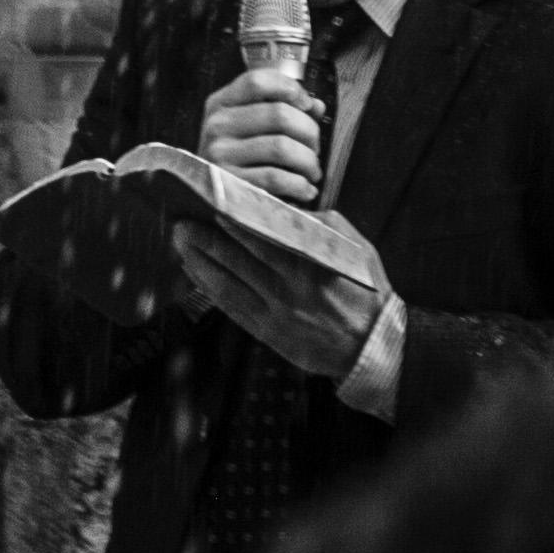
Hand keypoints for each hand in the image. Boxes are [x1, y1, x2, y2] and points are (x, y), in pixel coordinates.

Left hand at [172, 215, 390, 384]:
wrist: (373, 346)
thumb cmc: (366, 292)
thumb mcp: (357, 251)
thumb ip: (323, 226)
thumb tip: (288, 208)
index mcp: (310, 267)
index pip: (262, 239)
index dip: (233, 223)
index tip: (212, 206)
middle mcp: (287, 291)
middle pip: (236, 259)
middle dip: (205, 239)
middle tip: (181, 222)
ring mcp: (274, 314)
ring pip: (226, 283)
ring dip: (199, 261)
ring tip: (180, 243)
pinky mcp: (267, 332)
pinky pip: (230, 306)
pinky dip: (208, 289)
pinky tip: (193, 272)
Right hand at [198, 61, 328, 205]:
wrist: (215, 199)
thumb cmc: (241, 158)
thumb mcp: (253, 126)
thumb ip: (284, 110)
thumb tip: (316, 106)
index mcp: (221, 104)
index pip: (257, 81)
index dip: (290, 89)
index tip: (307, 105)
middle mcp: (216, 126)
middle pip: (279, 114)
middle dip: (310, 133)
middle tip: (314, 148)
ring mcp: (219, 155)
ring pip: (282, 147)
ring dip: (309, 161)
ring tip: (312, 171)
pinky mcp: (230, 183)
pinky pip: (276, 178)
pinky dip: (300, 185)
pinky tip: (305, 189)